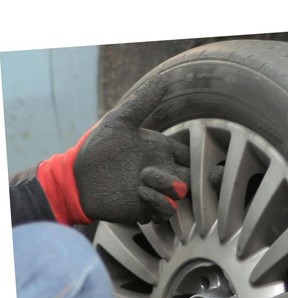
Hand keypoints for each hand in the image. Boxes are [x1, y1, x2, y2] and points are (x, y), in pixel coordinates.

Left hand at [37, 75, 189, 225]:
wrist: (77, 178)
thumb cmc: (97, 148)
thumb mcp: (119, 121)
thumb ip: (142, 103)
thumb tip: (163, 79)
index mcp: (160, 151)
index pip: (188, 156)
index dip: (192, 157)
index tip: (182, 156)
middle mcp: (162, 172)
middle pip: (191, 178)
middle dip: (186, 177)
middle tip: (162, 170)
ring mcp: (156, 191)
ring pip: (181, 195)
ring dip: (167, 186)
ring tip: (143, 177)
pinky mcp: (148, 209)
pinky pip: (167, 209)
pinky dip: (158, 201)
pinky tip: (140, 192)